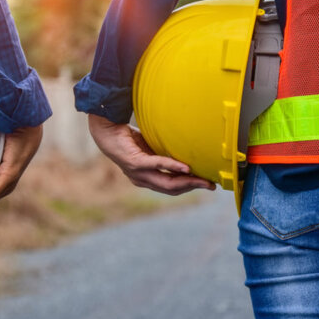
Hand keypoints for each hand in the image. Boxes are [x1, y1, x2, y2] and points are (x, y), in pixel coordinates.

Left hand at [88, 113, 214, 194]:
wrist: (106, 129)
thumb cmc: (128, 137)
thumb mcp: (150, 148)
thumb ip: (165, 154)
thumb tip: (186, 151)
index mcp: (145, 179)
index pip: (171, 188)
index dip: (189, 188)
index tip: (207, 185)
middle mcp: (141, 180)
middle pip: (172, 189)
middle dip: (193, 188)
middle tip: (212, 186)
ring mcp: (137, 173)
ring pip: (167, 183)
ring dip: (187, 181)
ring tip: (204, 180)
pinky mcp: (135, 162)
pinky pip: (157, 165)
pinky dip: (173, 166)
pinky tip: (186, 167)